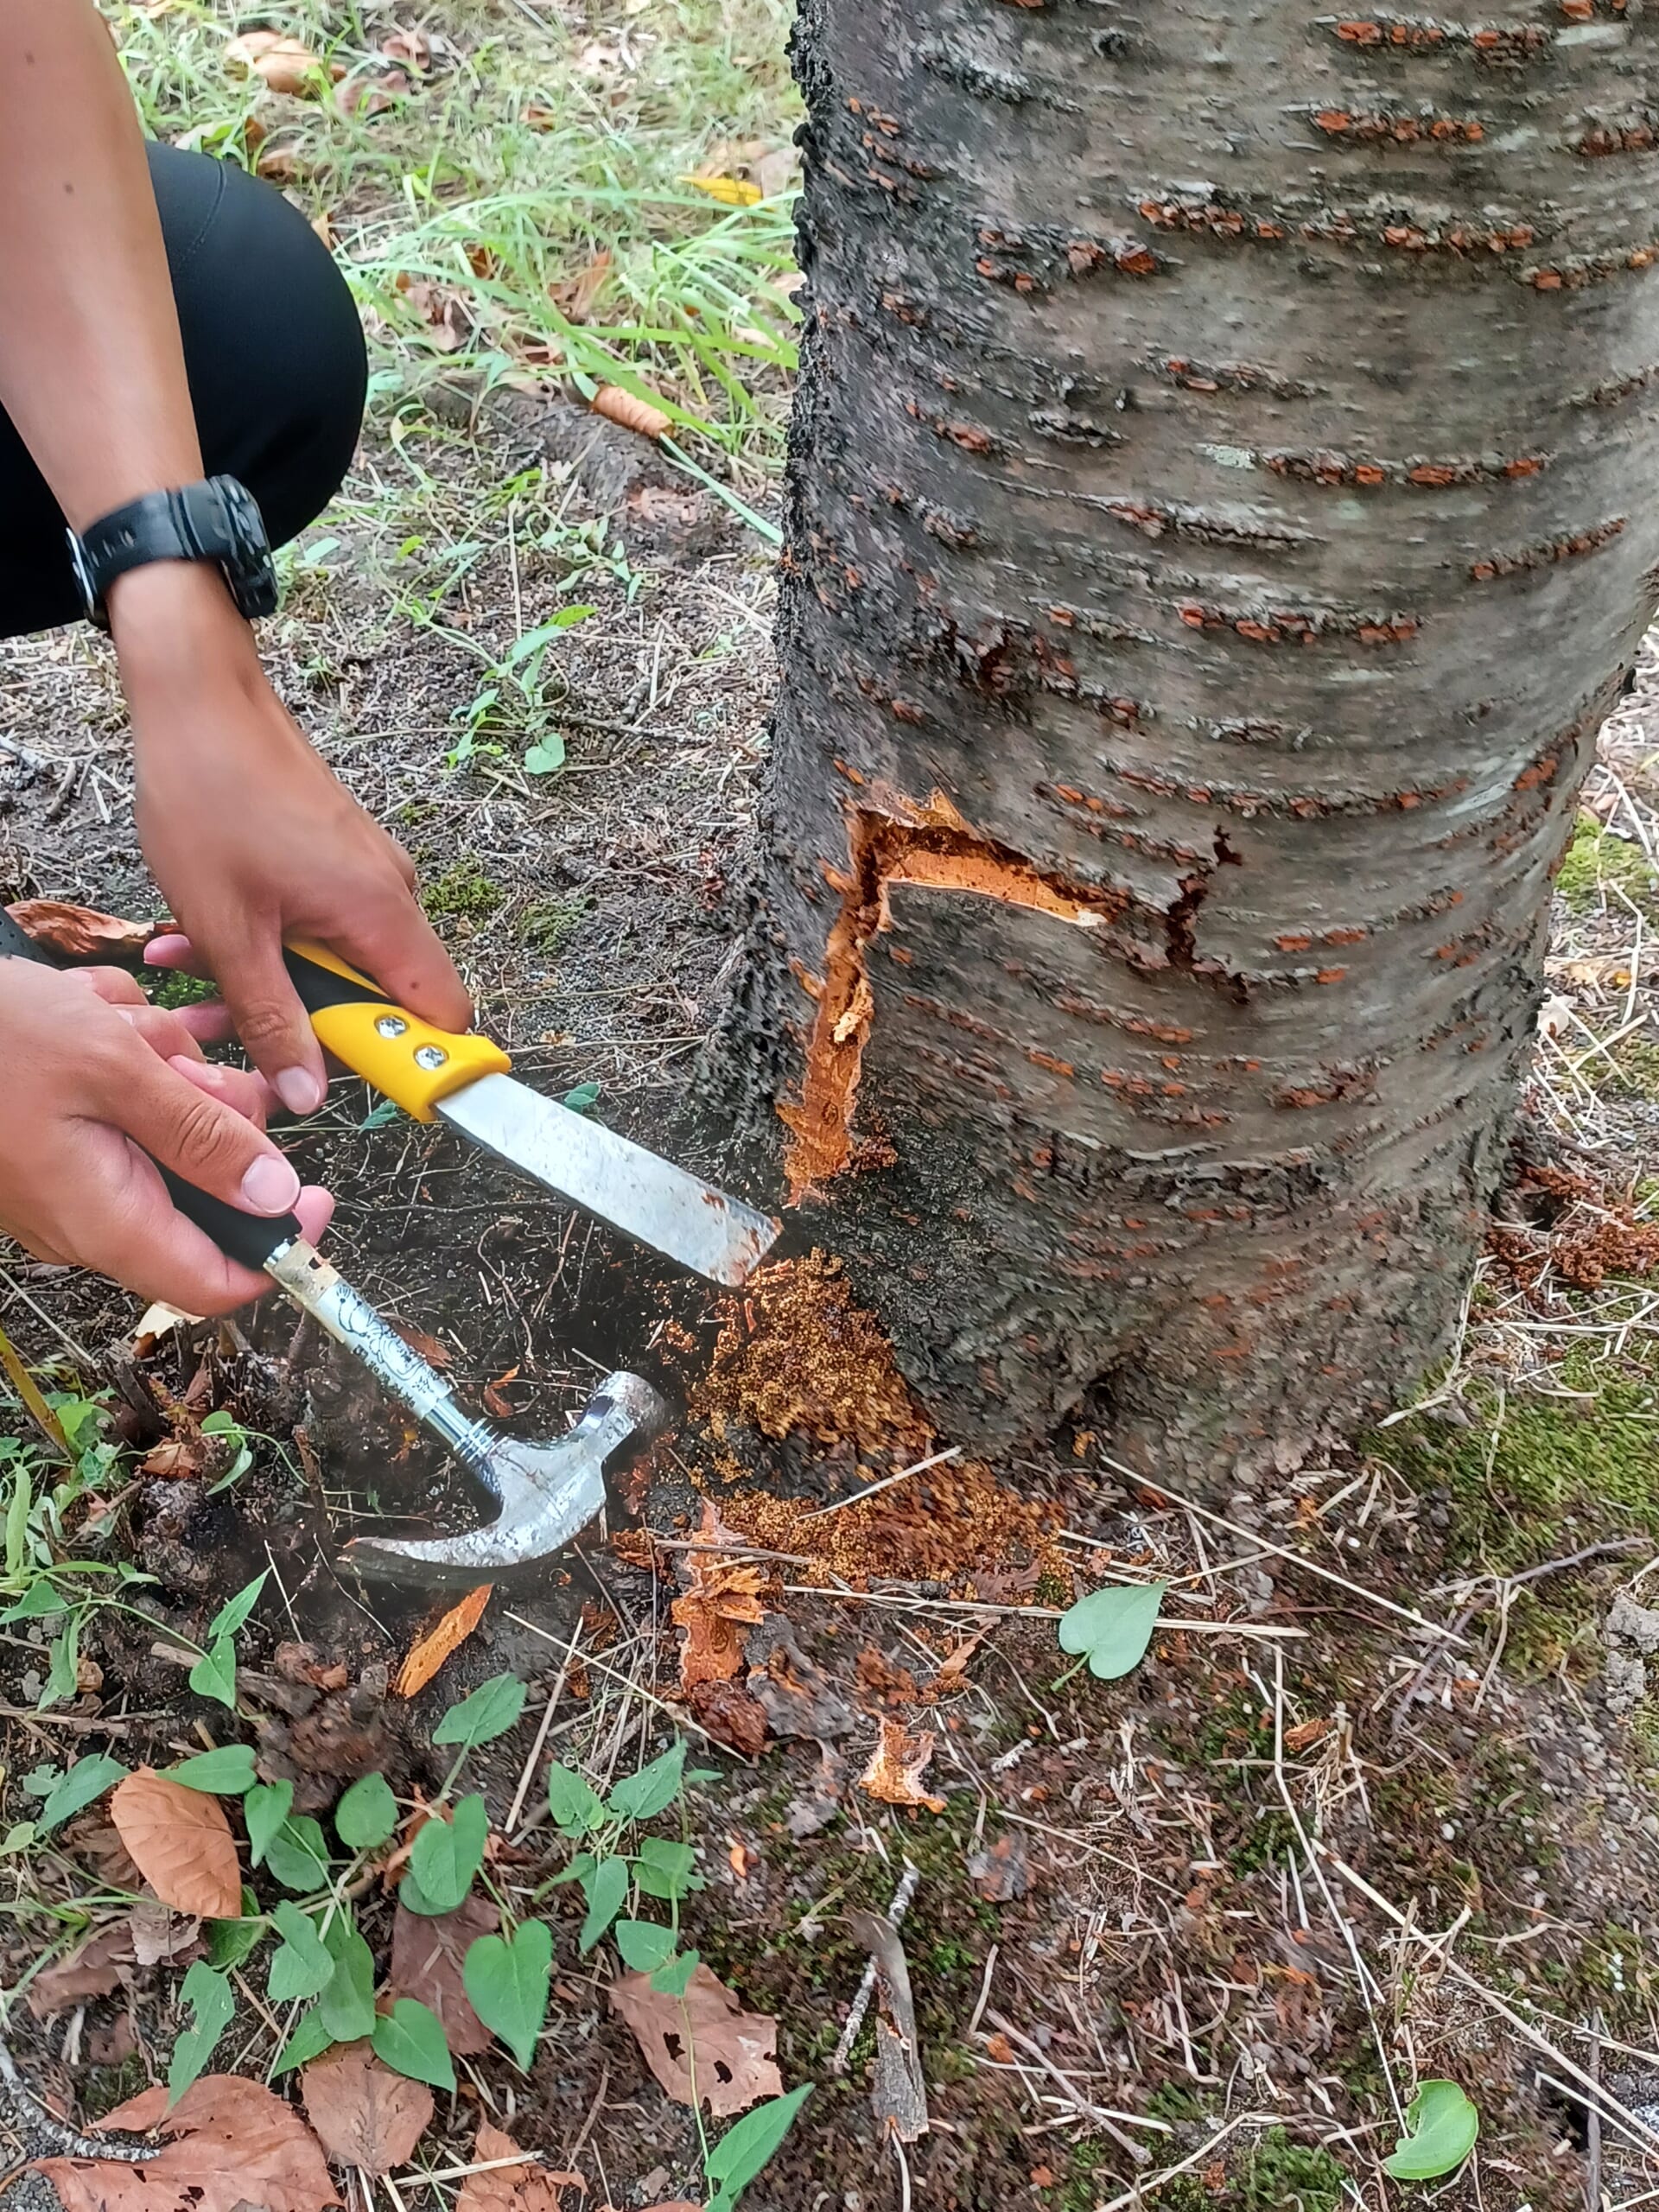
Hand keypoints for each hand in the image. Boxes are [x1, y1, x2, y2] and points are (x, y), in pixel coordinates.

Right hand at [0, 962, 331, 1311]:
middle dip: (210, 1114)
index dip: (279, 1249)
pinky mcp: (56, 1137)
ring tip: (118, 1022)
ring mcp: (69, 1175)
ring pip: (166, 1131)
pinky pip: (123, 1104)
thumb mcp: (113, 1067)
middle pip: (203, 1189)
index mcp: (105, 1218)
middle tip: (182, 1060)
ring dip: (163, 1066)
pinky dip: (126, 1055)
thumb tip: (276, 1197)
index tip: (318, 1193)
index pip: (214, 1286)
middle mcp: (88, 1212)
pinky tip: (94, 1014)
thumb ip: (201, 1135)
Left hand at [112, 564, 470, 1113]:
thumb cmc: (211, 795)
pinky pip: (322, 924)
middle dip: (312, 1024)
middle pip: (385, 997)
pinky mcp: (338, 856)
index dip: (416, 1062)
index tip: (371, 1087)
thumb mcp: (229, 930)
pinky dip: (272, 940)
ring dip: (276, 982)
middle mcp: (391, 894)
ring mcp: (366, 872)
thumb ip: (273, 1018)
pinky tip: (209, 933)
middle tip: (238, 1024)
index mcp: (380, 913)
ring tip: (199, 968)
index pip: (441, 1014)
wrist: (198, 697)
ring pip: (340, 962)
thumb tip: (308, 1092)